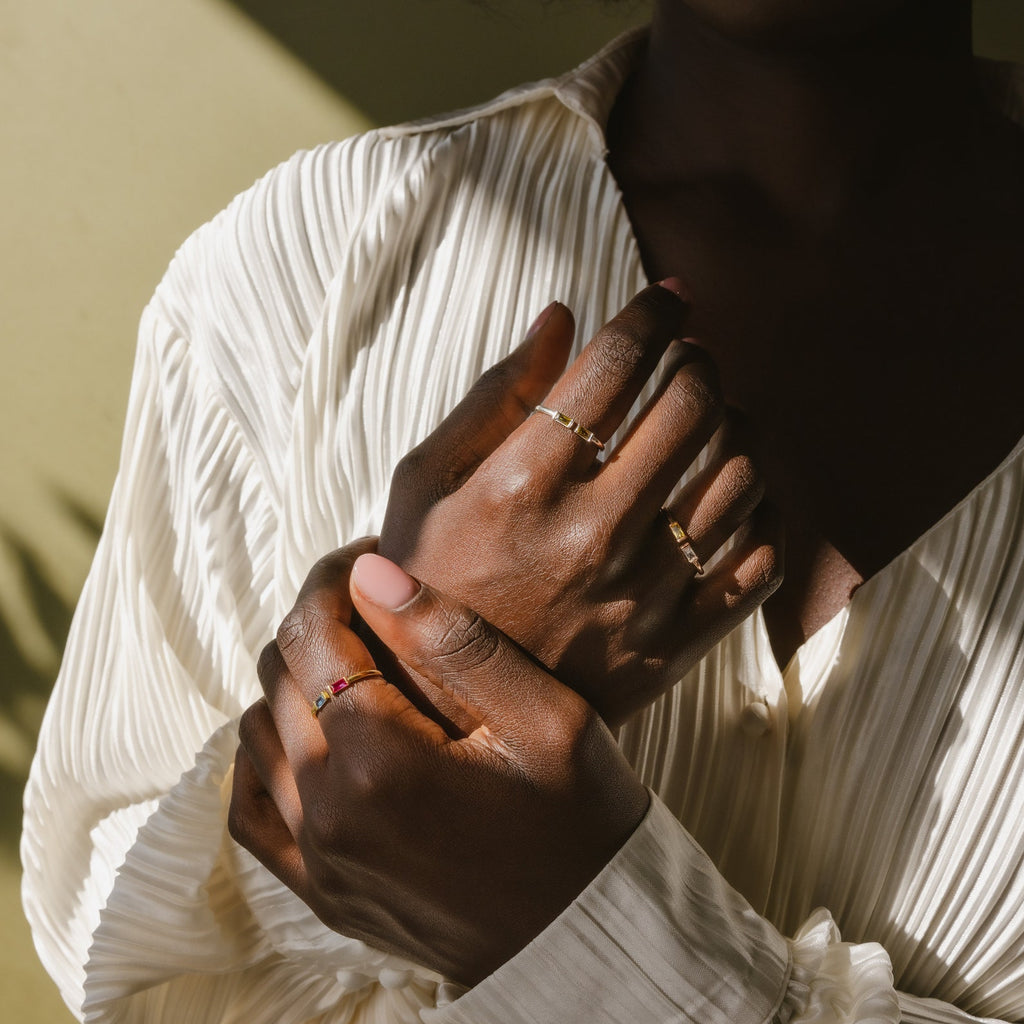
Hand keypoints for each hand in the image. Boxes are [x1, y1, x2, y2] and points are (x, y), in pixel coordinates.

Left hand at [229, 546, 648, 986]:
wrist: (582, 933)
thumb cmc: (577, 819)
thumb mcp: (543, 714)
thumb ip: (453, 638)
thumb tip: (370, 573)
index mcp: (379, 758)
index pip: (312, 631)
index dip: (332, 577)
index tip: (369, 556)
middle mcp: (328, 810)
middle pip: (279, 674)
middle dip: (317, 621)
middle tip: (372, 603)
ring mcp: (317, 858)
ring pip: (257, 732)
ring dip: (293, 681)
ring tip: (353, 663)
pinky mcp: (321, 890)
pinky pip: (252, 810)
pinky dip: (263, 758)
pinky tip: (304, 737)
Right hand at [379, 283, 781, 725]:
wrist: (451, 709)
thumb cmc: (431, 580)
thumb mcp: (426, 484)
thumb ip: (494, 397)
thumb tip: (561, 316)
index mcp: (524, 486)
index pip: (616, 364)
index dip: (653, 312)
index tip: (668, 297)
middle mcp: (594, 533)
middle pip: (692, 405)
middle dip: (699, 360)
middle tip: (687, 358)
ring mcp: (644, 592)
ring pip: (739, 472)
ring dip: (735, 425)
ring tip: (710, 420)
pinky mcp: (677, 641)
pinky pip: (759, 557)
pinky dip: (761, 509)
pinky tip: (730, 492)